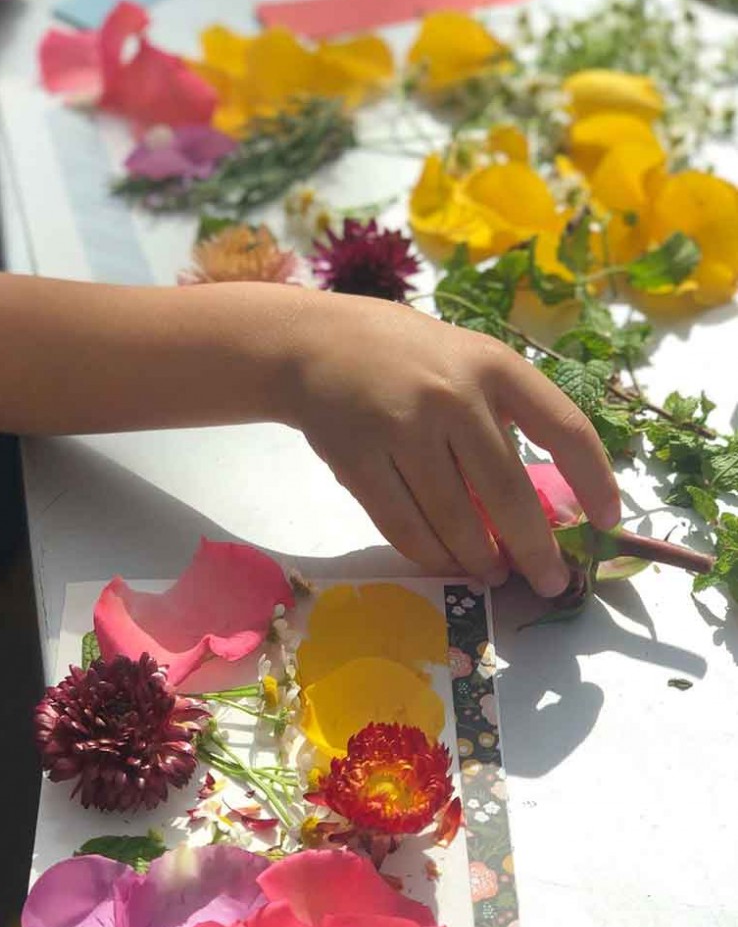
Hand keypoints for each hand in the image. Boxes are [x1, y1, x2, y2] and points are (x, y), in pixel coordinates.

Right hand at [282, 291, 620, 597]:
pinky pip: (403, 526)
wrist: (318, 345)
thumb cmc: (409, 358)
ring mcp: (402, 428)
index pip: (565, 428)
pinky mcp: (358, 460)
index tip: (609, 521)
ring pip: (453, 519)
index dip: (594, 480)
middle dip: (535, 549)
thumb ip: (503, 421)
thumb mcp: (468, 364)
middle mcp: (452, 394)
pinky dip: (430, 555)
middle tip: (550, 582)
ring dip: (479, 559)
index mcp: (495, 365)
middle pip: (507, 493)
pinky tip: (446, 563)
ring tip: (492, 574)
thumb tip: (539, 511)